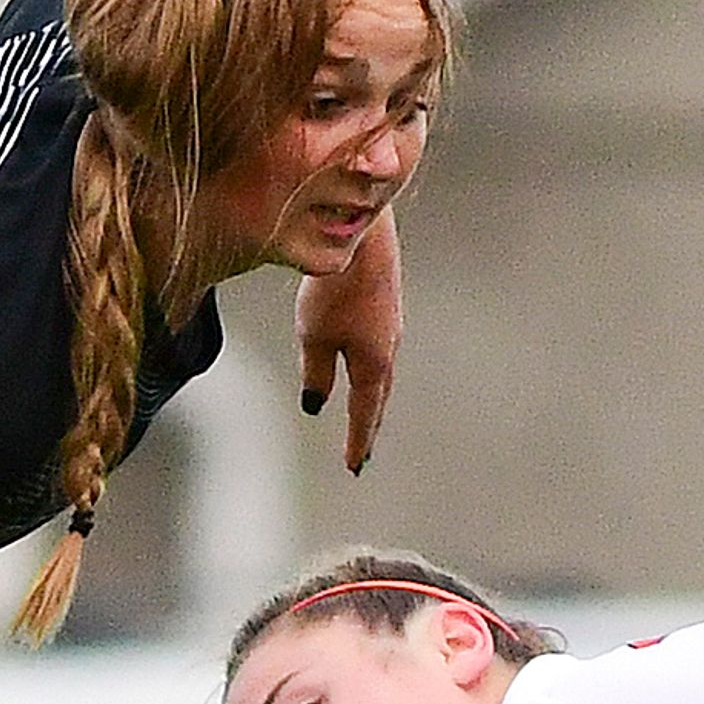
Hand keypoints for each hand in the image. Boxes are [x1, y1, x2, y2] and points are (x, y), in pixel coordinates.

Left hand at [293, 209, 402, 472]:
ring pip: (380, 372)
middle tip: (363, 450)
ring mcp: (390, 326)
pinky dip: (369, 368)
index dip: (358, 441)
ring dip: (372, 397)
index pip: (365, 414)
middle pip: (378, 397)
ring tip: (366, 413)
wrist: (363, 237)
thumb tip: (315, 404)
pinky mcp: (384, 305)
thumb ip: (315, 374)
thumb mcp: (314, 337)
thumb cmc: (336, 287)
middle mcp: (388, 349)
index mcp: (374, 364)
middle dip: (369, 424)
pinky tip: (362, 362)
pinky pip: (377, 349)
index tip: (355, 466)